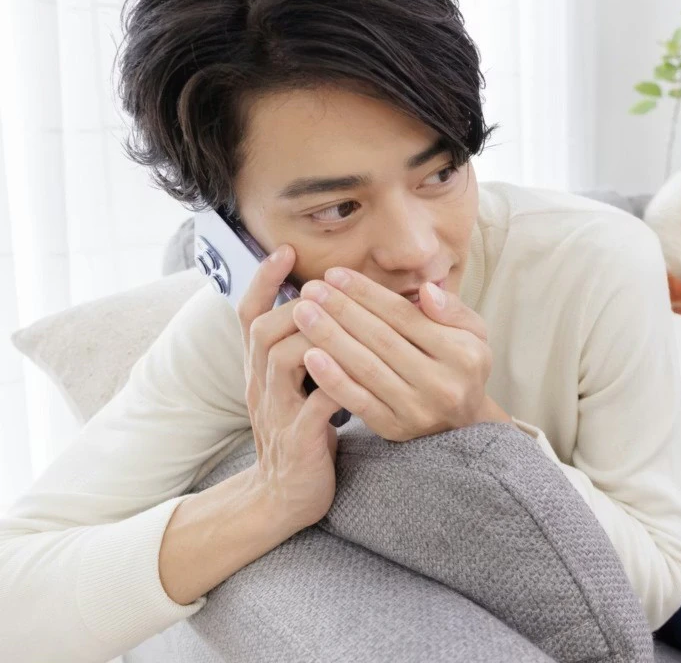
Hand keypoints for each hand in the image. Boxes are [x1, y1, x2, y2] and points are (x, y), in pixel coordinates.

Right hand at [237, 245, 341, 532]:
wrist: (284, 499)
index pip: (248, 316)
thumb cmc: (304, 435)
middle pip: (262, 330)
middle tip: (326, 288)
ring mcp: (277, 413)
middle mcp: (261, 386)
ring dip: (316, 336)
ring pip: (282, 360)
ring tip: (346, 322)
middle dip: (296, 304)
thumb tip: (329, 307)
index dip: (262, 281)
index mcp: (262, 370)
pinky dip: (336, 385)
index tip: (285, 250)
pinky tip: (362, 373)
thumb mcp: (297, 389)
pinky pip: (313, 407)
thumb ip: (307, 351)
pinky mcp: (298, 441)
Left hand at [293, 268, 509, 442]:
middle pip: (381, 339)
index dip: (367, 293)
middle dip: (341, 310)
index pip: (405, 316)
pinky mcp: (394, 429)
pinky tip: (310, 356)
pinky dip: (333, 379)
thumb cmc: (461, 365)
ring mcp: (416, 410)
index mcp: (463, 354)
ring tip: (302, 313)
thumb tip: (425, 290)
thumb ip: (453, 310)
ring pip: (366, 368)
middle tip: (310, 288)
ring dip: (329, 337)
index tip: (335, 274)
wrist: (462, 422)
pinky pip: (358, 401)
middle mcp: (441, 384)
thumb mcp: (473, 333)